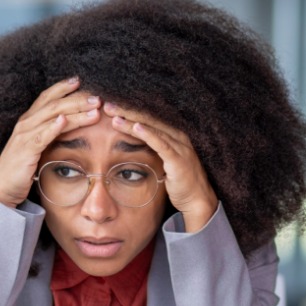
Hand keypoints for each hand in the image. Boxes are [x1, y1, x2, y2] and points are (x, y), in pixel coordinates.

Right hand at [0, 78, 100, 207]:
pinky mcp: (25, 152)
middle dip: (77, 99)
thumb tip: (71, 123)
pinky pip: (40, 137)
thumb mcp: (37, 145)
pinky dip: (52, 128)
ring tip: (93, 108)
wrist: (3, 188)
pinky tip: (64, 121)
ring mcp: (24, 136)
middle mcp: (26, 124)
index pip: (47, 97)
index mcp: (29, 120)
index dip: (63, 87)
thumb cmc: (23, 167)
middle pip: (54, 104)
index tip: (80, 80)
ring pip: (52, 117)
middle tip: (97, 97)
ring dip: (75, 112)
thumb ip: (50, 133)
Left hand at [103, 102, 217, 232]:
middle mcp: (178, 137)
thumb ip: (153, 152)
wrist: (198, 200)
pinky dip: (148, 135)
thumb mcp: (164, 163)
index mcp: (173, 136)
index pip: (149, 120)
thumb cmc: (180, 183)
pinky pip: (161, 144)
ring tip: (114, 115)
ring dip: (132, 121)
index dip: (130, 112)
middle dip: (128, 111)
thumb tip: (132, 147)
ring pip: (152, 129)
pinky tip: (135, 127)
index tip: (112, 107)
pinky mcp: (178, 159)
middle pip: (149, 120)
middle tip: (107, 105)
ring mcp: (180, 147)